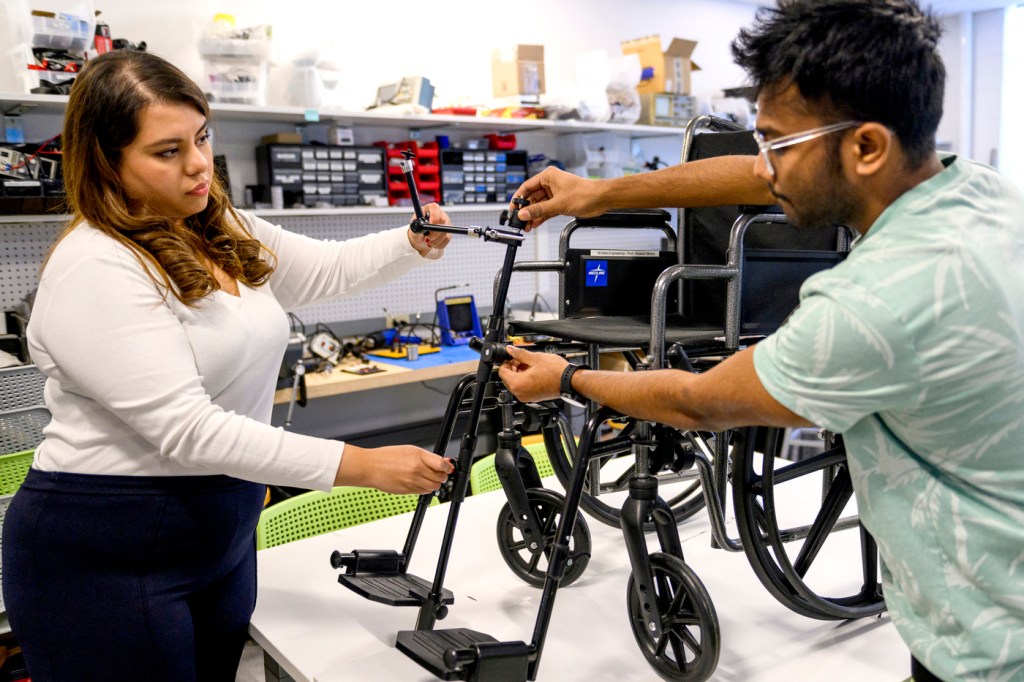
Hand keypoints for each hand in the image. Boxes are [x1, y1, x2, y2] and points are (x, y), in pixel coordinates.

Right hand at [337, 444, 453, 493]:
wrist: (370, 467)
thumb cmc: (386, 457)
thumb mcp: (409, 450)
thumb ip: (427, 457)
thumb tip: (443, 461)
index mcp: (418, 456)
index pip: (441, 464)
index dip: (448, 467)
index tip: (448, 468)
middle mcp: (416, 470)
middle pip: (440, 478)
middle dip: (442, 476)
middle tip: (439, 472)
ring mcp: (412, 482)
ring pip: (434, 487)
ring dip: (434, 483)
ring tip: (428, 477)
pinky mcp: (408, 491)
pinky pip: (423, 492)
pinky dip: (425, 488)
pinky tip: (419, 482)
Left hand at [408, 203, 451, 259]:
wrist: (420, 238)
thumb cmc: (416, 231)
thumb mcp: (414, 230)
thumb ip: (418, 228)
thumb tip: (422, 228)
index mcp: (429, 208)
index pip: (434, 208)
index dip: (434, 218)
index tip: (429, 229)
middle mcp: (439, 213)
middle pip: (442, 220)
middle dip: (434, 233)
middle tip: (427, 238)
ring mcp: (446, 221)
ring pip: (445, 231)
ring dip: (436, 241)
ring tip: (429, 242)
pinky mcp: (449, 230)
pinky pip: (447, 238)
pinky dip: (440, 244)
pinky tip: (434, 244)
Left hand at [497, 345, 568, 401]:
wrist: (569, 382)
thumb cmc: (556, 372)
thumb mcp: (536, 358)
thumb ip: (520, 354)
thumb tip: (510, 350)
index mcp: (518, 384)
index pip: (502, 372)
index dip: (506, 362)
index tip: (512, 357)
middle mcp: (520, 393)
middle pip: (507, 379)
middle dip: (513, 367)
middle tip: (521, 359)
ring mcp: (526, 397)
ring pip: (515, 384)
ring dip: (519, 373)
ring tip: (529, 364)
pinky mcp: (533, 398)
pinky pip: (523, 388)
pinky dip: (524, 380)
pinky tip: (533, 371)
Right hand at [509, 167, 605, 230]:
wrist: (601, 199)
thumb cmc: (585, 193)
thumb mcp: (558, 203)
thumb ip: (539, 210)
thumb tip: (524, 214)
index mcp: (548, 177)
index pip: (527, 186)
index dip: (518, 198)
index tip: (513, 208)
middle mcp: (550, 184)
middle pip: (532, 197)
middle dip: (526, 210)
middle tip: (519, 220)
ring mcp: (555, 194)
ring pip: (539, 205)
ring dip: (533, 215)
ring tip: (526, 225)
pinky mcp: (560, 203)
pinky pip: (546, 210)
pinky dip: (541, 217)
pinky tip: (534, 224)